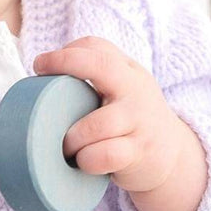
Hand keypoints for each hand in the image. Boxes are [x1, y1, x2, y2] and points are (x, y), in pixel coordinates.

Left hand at [32, 37, 191, 195]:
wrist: (174, 157)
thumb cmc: (132, 122)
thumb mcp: (124, 92)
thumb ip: (97, 81)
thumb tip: (37, 85)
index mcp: (128, 72)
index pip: (96, 47)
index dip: (64, 53)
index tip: (41, 66)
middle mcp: (136, 89)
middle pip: (101, 66)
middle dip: (66, 66)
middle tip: (40, 86)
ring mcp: (140, 121)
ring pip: (96, 124)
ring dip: (72, 138)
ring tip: (65, 147)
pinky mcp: (140, 152)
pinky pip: (105, 154)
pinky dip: (87, 160)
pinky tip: (83, 163)